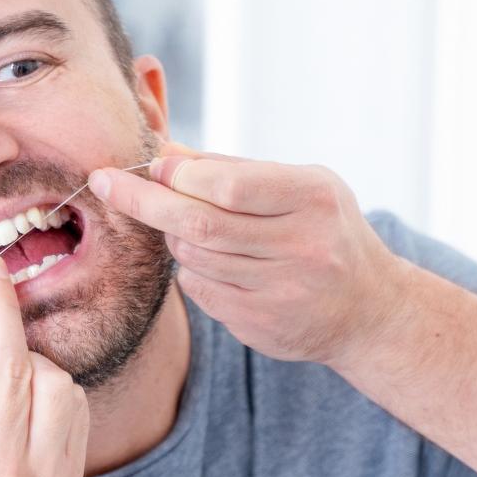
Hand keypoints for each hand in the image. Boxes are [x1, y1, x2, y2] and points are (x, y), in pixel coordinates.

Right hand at [0, 255, 89, 476]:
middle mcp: (1, 472)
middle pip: (12, 364)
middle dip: (2, 306)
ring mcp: (45, 475)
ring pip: (50, 378)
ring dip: (25, 357)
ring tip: (1, 370)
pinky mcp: (72, 474)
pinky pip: (75, 401)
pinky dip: (53, 382)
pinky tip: (28, 392)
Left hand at [88, 145, 409, 367]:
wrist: (370, 308)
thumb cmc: (325, 229)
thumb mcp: (297, 186)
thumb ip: (232, 168)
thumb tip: (163, 151)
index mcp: (313, 198)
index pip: (228, 184)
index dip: (180, 174)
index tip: (152, 165)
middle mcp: (304, 246)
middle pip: (200, 223)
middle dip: (144, 201)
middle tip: (106, 182)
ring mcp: (284, 291)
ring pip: (194, 258)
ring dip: (175, 238)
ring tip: (187, 227)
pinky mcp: (264, 326)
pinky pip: (201, 291)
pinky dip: (193, 271)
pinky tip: (214, 263)